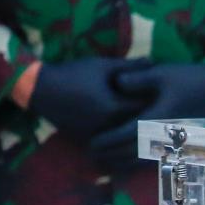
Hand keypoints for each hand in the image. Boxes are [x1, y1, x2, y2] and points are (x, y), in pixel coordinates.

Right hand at [26, 58, 150, 135]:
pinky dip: (122, 138)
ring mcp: (99, 135)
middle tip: (162, 113)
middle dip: (150, 121)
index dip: (158, 106)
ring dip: (137, 131)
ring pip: (126, 138)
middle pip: (139, 128)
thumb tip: (153, 61)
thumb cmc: (73, 74)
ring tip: (148, 122)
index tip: (165, 98)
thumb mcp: (102, 66)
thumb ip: (130, 66)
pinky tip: (128, 130)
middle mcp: (109, 127)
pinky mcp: (89, 139)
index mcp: (115, 109)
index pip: (146, 111)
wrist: (39, 89)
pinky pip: (112, 142)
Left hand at [89, 63, 204, 168]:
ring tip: (105, 163)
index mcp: (157, 116)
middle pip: (133, 150)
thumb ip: (138, 78)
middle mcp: (163, 132)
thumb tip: (116, 82)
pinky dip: (138, 164)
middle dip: (111, 155)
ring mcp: (171, 140)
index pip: (128, 133)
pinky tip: (126, 164)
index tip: (93, 143)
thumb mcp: (160, 73)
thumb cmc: (185, 79)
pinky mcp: (176, 142)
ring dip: (123, 163)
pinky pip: (155, 157)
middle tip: (92, 155)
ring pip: (143, 158)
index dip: (109, 140)